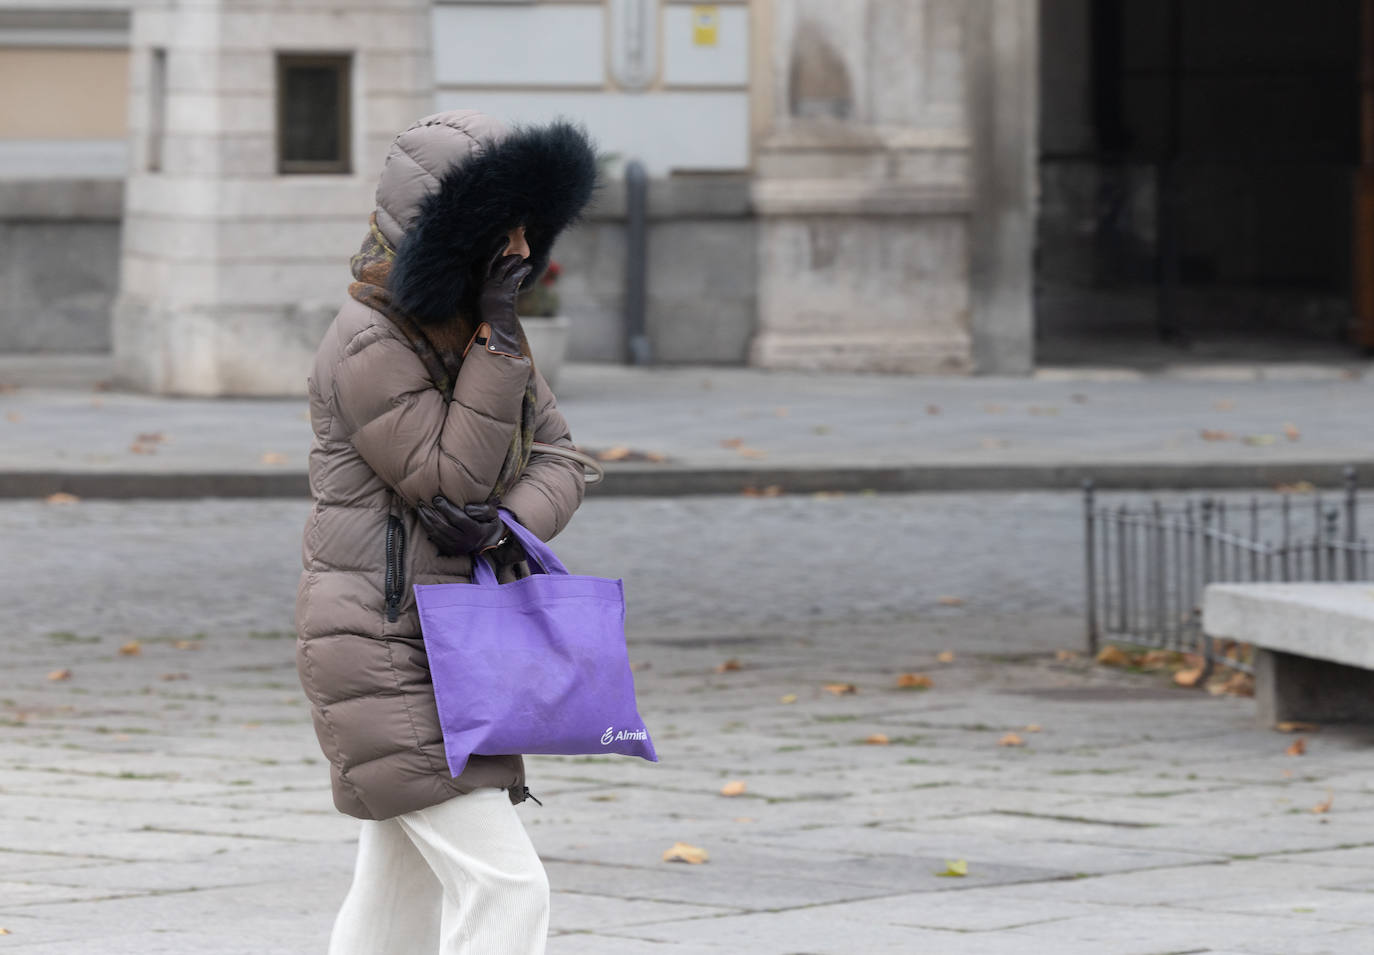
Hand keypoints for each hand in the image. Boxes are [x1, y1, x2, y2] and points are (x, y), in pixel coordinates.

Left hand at [416, 497, 506, 556]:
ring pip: (436, 534)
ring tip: (420, 508)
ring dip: (426, 520)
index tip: (436, 499)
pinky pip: (434, 538)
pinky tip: (423, 518)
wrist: (487, 541)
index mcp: (475, 532)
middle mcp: (464, 542)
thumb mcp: (492, 515)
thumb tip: (467, 509)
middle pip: (443, 527)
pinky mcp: (448, 550)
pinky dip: (427, 527)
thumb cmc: (488, 523)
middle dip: (431, 514)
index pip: (458, 519)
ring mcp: (455, 548)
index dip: (446, 508)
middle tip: (422, 502)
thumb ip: (483, 510)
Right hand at [476, 238, 531, 356]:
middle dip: (495, 248)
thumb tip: (507, 284)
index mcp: (475, 290)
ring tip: (521, 256)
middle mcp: (481, 288)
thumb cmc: (492, 329)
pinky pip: (513, 278)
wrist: (494, 342)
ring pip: (501, 267)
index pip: (477, 266)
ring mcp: (492, 291)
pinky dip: (522, 271)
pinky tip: (528, 267)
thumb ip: (493, 294)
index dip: (486, 254)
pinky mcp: (504, 296)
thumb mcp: (488, 308)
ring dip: (512, 259)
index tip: (493, 246)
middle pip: (487, 261)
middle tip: (505, 239)